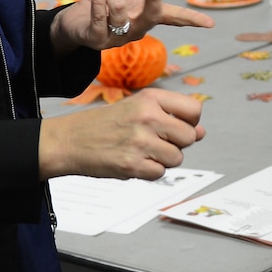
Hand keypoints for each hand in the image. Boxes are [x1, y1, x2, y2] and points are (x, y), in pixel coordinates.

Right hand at [40, 87, 202, 179]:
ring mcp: (140, 142)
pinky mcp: (132, 165)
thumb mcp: (137, 108)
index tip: (177, 126)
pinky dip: (150, 172)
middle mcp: (148, 117)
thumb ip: (171, 117)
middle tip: (156, 142)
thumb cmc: (105, 124)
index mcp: (150, 98)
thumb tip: (202, 133)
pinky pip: (160, 173)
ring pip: (177, 158)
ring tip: (143, 152)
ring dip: (164, 160)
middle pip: (189, 137)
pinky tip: (135, 162)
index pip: (194, 110)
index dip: (191, 122)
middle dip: (177, 144)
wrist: (69, 140)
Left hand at [53, 0, 212, 52]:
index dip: (192, 19)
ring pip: (119, 12)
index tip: (210, 23)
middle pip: (152, 17)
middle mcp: (137, 28)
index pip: (173, 16)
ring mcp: (117, 37)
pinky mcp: (97, 39)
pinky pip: (100, 19)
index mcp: (147, 13)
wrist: (75, 20)